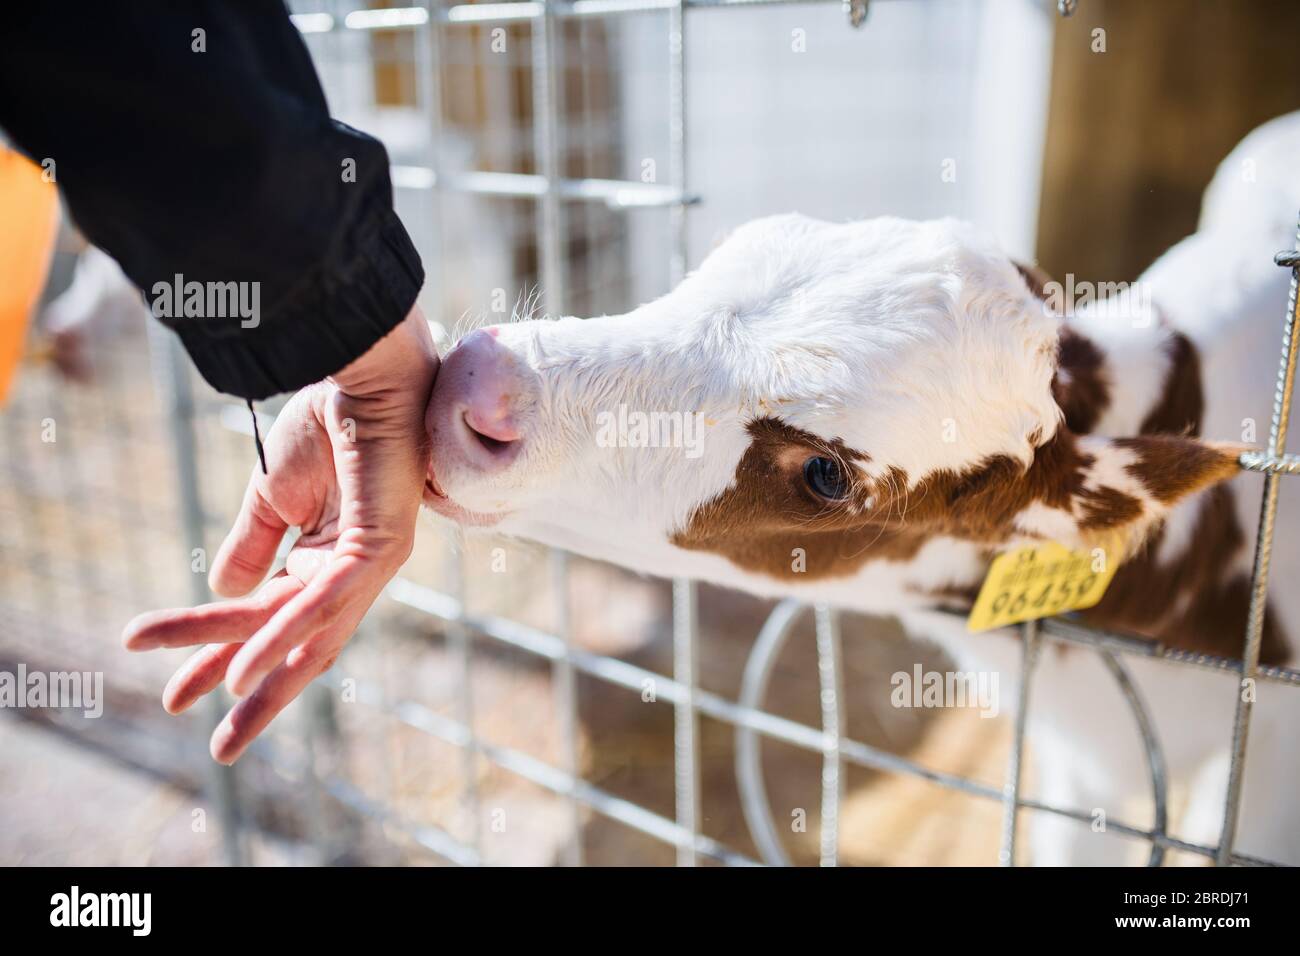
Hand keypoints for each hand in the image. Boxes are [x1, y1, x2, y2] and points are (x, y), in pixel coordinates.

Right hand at [122, 308, 437, 762]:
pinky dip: (284, 635)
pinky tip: (246, 670)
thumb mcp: (273, 494)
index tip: (173, 692)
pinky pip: (325, 603)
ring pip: (298, 627)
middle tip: (218, 752)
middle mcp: (351, 572)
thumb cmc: (329, 423)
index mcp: (325, 558)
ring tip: (212, 711)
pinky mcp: (378, 548)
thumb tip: (222, 592)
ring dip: (250, 668)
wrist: (359, 375)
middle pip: (293, 644)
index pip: (266, 620)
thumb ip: (252, 544)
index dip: (217, 654)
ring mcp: (370, 564)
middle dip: (254, 695)